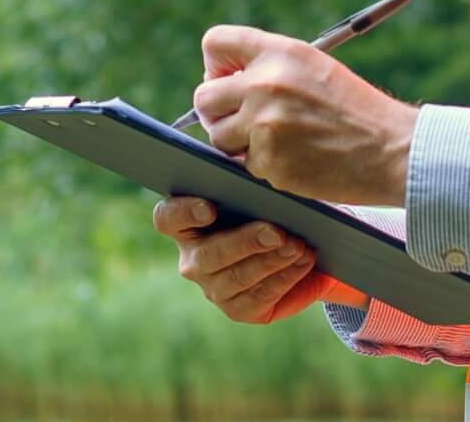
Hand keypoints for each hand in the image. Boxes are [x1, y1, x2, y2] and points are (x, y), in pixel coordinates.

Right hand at [154, 195, 338, 322]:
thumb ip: (247, 177)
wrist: (300, 248)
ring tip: (298, 246)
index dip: (184, 213)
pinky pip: (258, 297)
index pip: (167, 218)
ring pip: (236, 278)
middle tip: (277, 232)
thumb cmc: (270, 208)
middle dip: (244, 242)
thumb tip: (255, 160)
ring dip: (270, 261)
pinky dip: (284, 278)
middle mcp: (193, 259)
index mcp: (186, 223)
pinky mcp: (237, 309)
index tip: (210, 208)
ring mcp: (213, 287)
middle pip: (207, 255)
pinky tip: (302, 261)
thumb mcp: (257, 190)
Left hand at [190, 24, 417, 205]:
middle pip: (203, 96)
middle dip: (218, 111)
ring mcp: (264, 124)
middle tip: (244, 119)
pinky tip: (293, 158)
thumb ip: (269, 68)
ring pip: (217, 135)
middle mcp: (266, 84)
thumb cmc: (355, 109)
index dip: (216, 65)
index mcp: (280, 53)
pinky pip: (242, 164)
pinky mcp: (268, 161)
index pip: (215, 42)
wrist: (391, 149)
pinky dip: (261, 165)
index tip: (228, 81)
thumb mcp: (314, 67)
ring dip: (236, 142)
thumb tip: (222, 82)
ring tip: (274, 140)